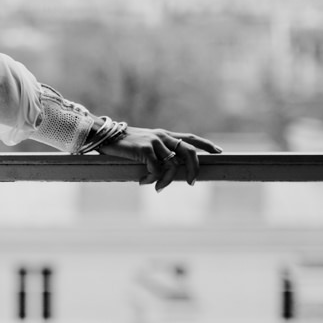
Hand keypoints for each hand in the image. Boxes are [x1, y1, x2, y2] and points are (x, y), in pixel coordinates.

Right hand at [95, 127, 221, 191]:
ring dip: (166, 181)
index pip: (190, 138)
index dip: (206, 145)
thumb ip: (157, 152)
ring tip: (157, 187)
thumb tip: (169, 168)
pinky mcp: (144, 149)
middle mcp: (162, 136)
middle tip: (191, 183)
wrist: (103, 135)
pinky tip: (143, 182)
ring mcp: (154, 142)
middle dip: (194, 169)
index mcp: (164, 135)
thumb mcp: (143, 145)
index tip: (219, 152)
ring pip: (172, 165)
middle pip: (189, 152)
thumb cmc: (122, 144)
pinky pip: (156, 169)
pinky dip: (151, 179)